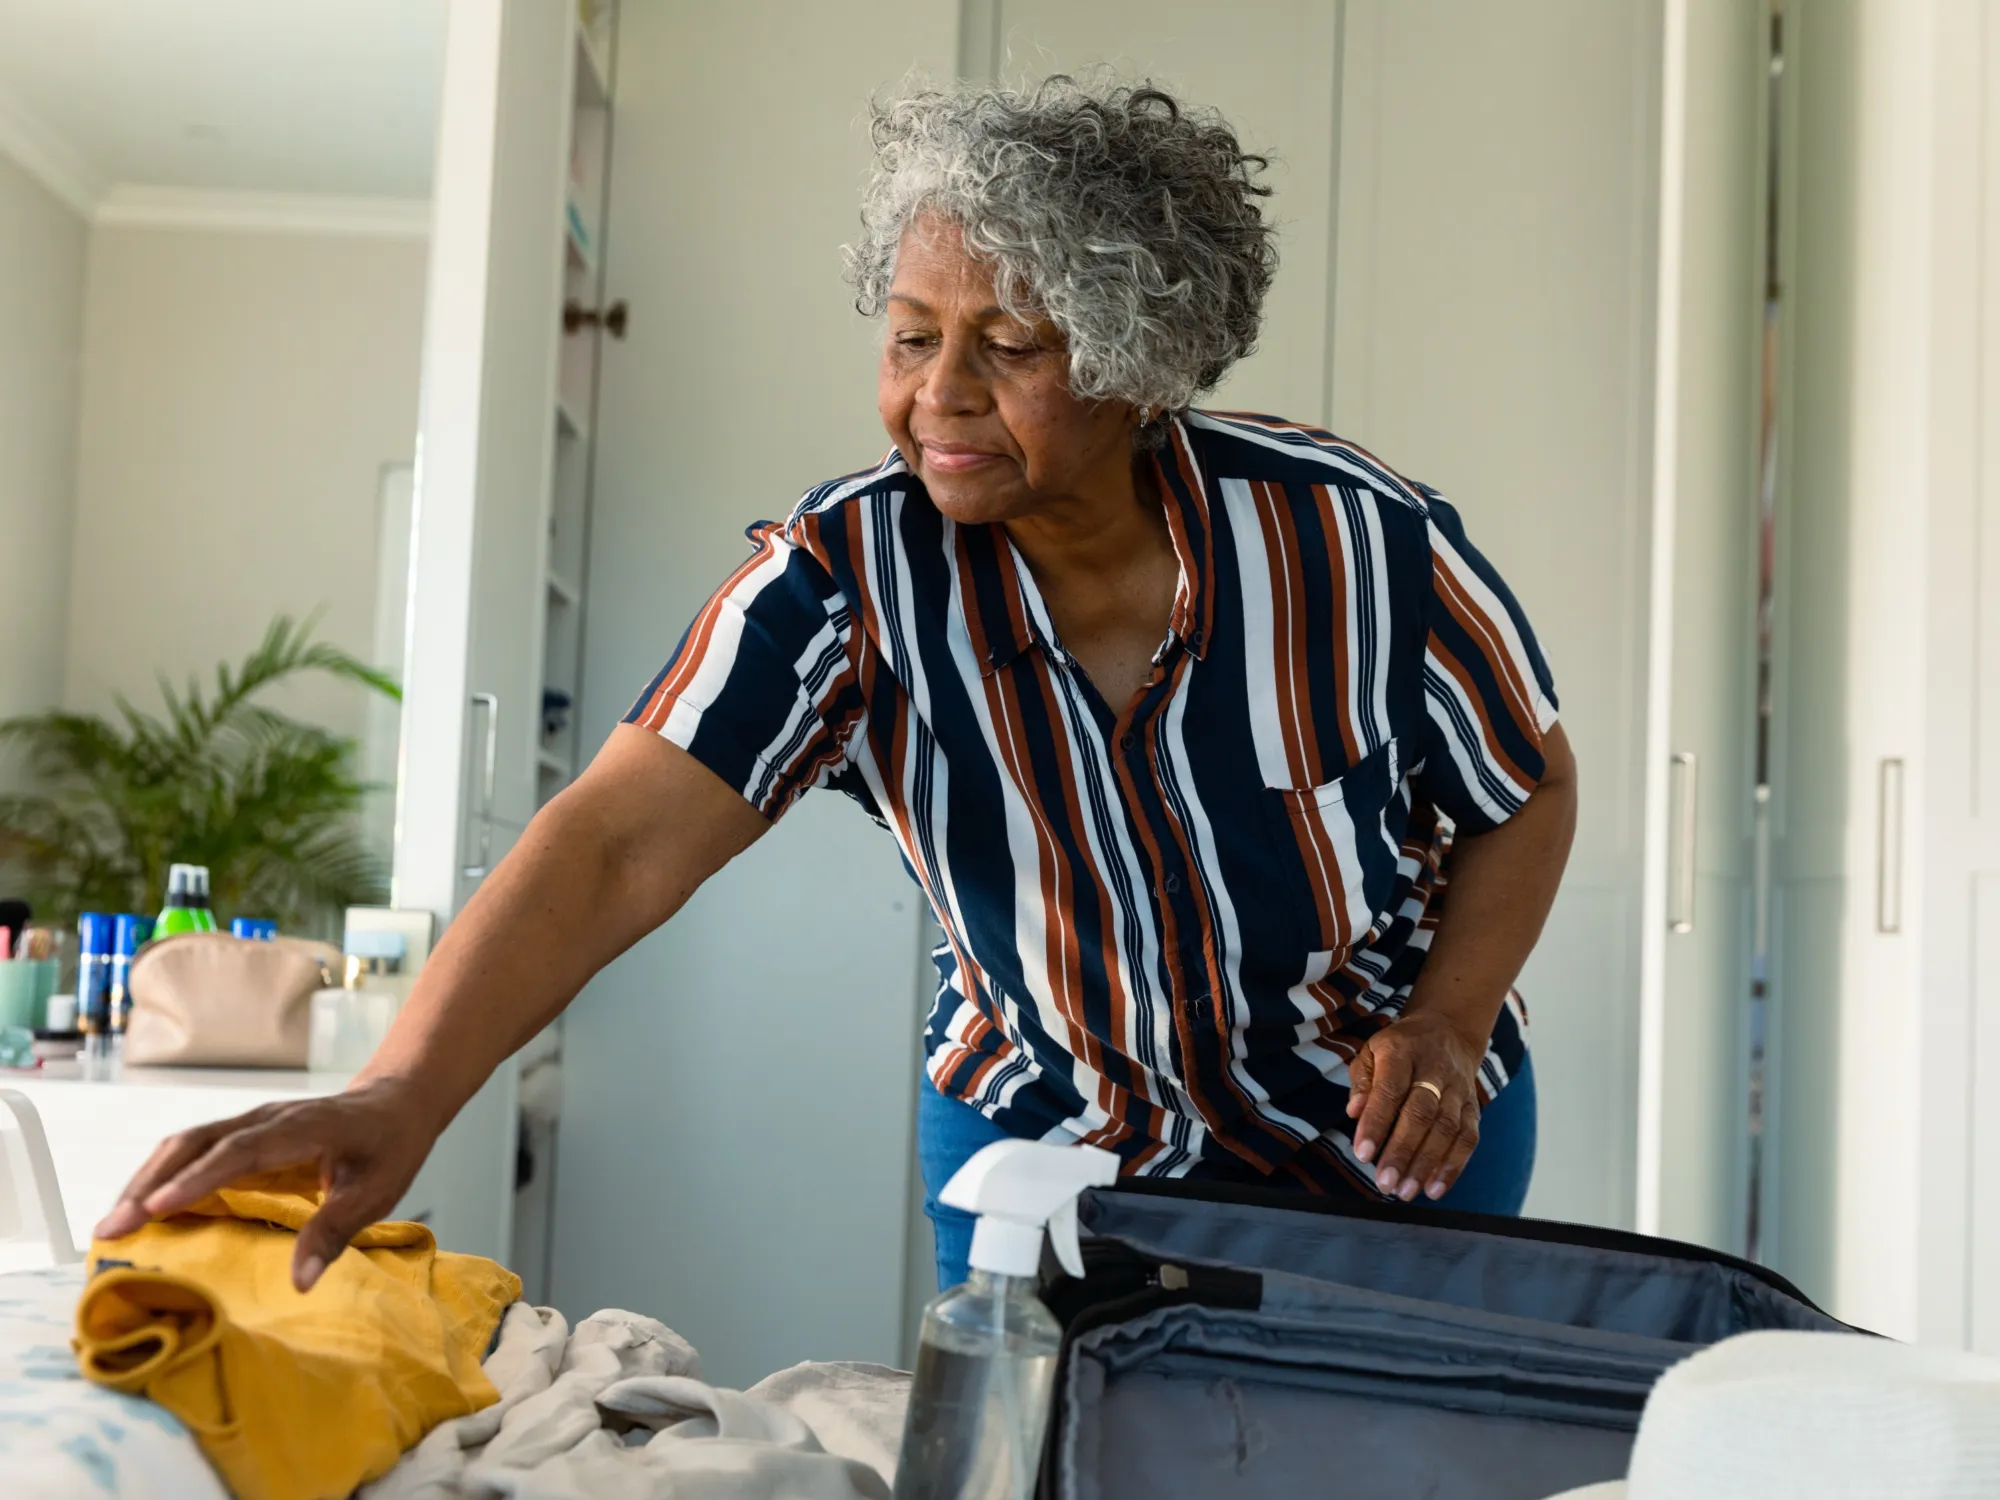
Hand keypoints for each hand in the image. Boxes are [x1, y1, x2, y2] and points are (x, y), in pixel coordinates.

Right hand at [93, 1077, 439, 1291]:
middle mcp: (267, 1120)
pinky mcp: (242, 1136)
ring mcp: (250, 1124)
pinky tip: (141, 1213)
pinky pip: (193, 1153)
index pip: (241, 1150)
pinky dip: (161, 1179)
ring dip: (146, 1181)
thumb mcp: (377, 1191)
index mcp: (302, 1128)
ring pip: (186, 1144)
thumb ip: (335, 1231)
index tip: (156, 1208)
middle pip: (196, 1142)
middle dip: (150, 1183)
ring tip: (113, 1227)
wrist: (396, 1103)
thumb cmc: (388, 1147)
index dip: (198, 1178)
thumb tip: (299, 1282)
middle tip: (112, 1230)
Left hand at [1344, 1012, 1486, 1202]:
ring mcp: (1458, 1089)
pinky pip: (1468, 1137)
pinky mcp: (1473, 1106)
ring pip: (1446, 1128)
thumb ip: (1362, 1081)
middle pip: (1421, 1113)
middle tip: (1385, 1183)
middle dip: (1402, 1152)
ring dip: (1426, 1164)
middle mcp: (1434, 1069)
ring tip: (1406, 1191)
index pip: (1389, 1090)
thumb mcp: (1372, 1051)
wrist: (1448, 1030)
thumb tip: (1353, 1112)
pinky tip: (1435, 1189)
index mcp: (1401, 1051)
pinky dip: (1453, 1166)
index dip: (1376, 1123)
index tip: (1363, 1154)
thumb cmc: (1399, 1048)